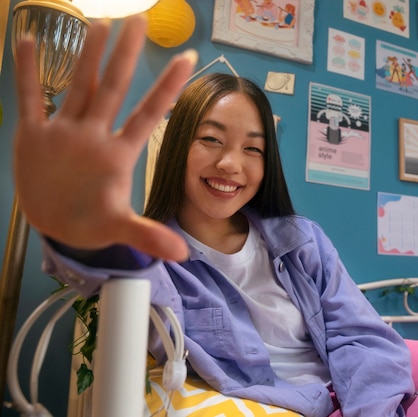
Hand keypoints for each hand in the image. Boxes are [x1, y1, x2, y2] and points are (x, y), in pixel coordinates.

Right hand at [13, 15, 195, 260]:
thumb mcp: (118, 227)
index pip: (148, 113)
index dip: (167, 87)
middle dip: (126, 55)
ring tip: (99, 22)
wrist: (57, 227)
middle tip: (140, 19)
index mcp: (117, 153)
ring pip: (79, 86)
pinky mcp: (35, 136)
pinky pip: (31, 98)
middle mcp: (94, 134)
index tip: (188, 58)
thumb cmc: (91, 223)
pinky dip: (28, 72)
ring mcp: (65, 131)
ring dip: (87, 55)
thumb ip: (146, 234)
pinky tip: (28, 39)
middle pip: (114, 88)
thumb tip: (181, 253)